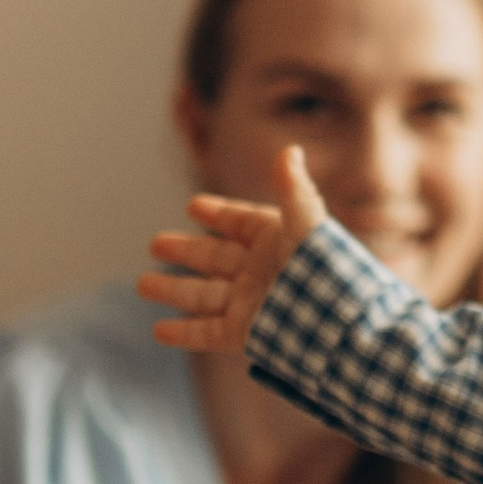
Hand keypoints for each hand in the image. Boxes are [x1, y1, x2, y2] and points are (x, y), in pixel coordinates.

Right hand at [141, 144, 326, 353]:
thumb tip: (289, 149)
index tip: (194, 207)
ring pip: (204, 295)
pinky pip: (209, 332)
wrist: (339, 321)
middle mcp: (261, 272)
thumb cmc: (326, 268)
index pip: (242, 223)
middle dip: (185, 251)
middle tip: (155, 243)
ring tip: (143, 285)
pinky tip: (159, 329)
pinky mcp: (246, 333)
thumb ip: (293, 186)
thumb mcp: (307, 222)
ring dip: (173, 291)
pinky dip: (184, 332)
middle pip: (215, 258)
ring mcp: (252, 303)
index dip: (219, 214)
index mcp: (277, 241)